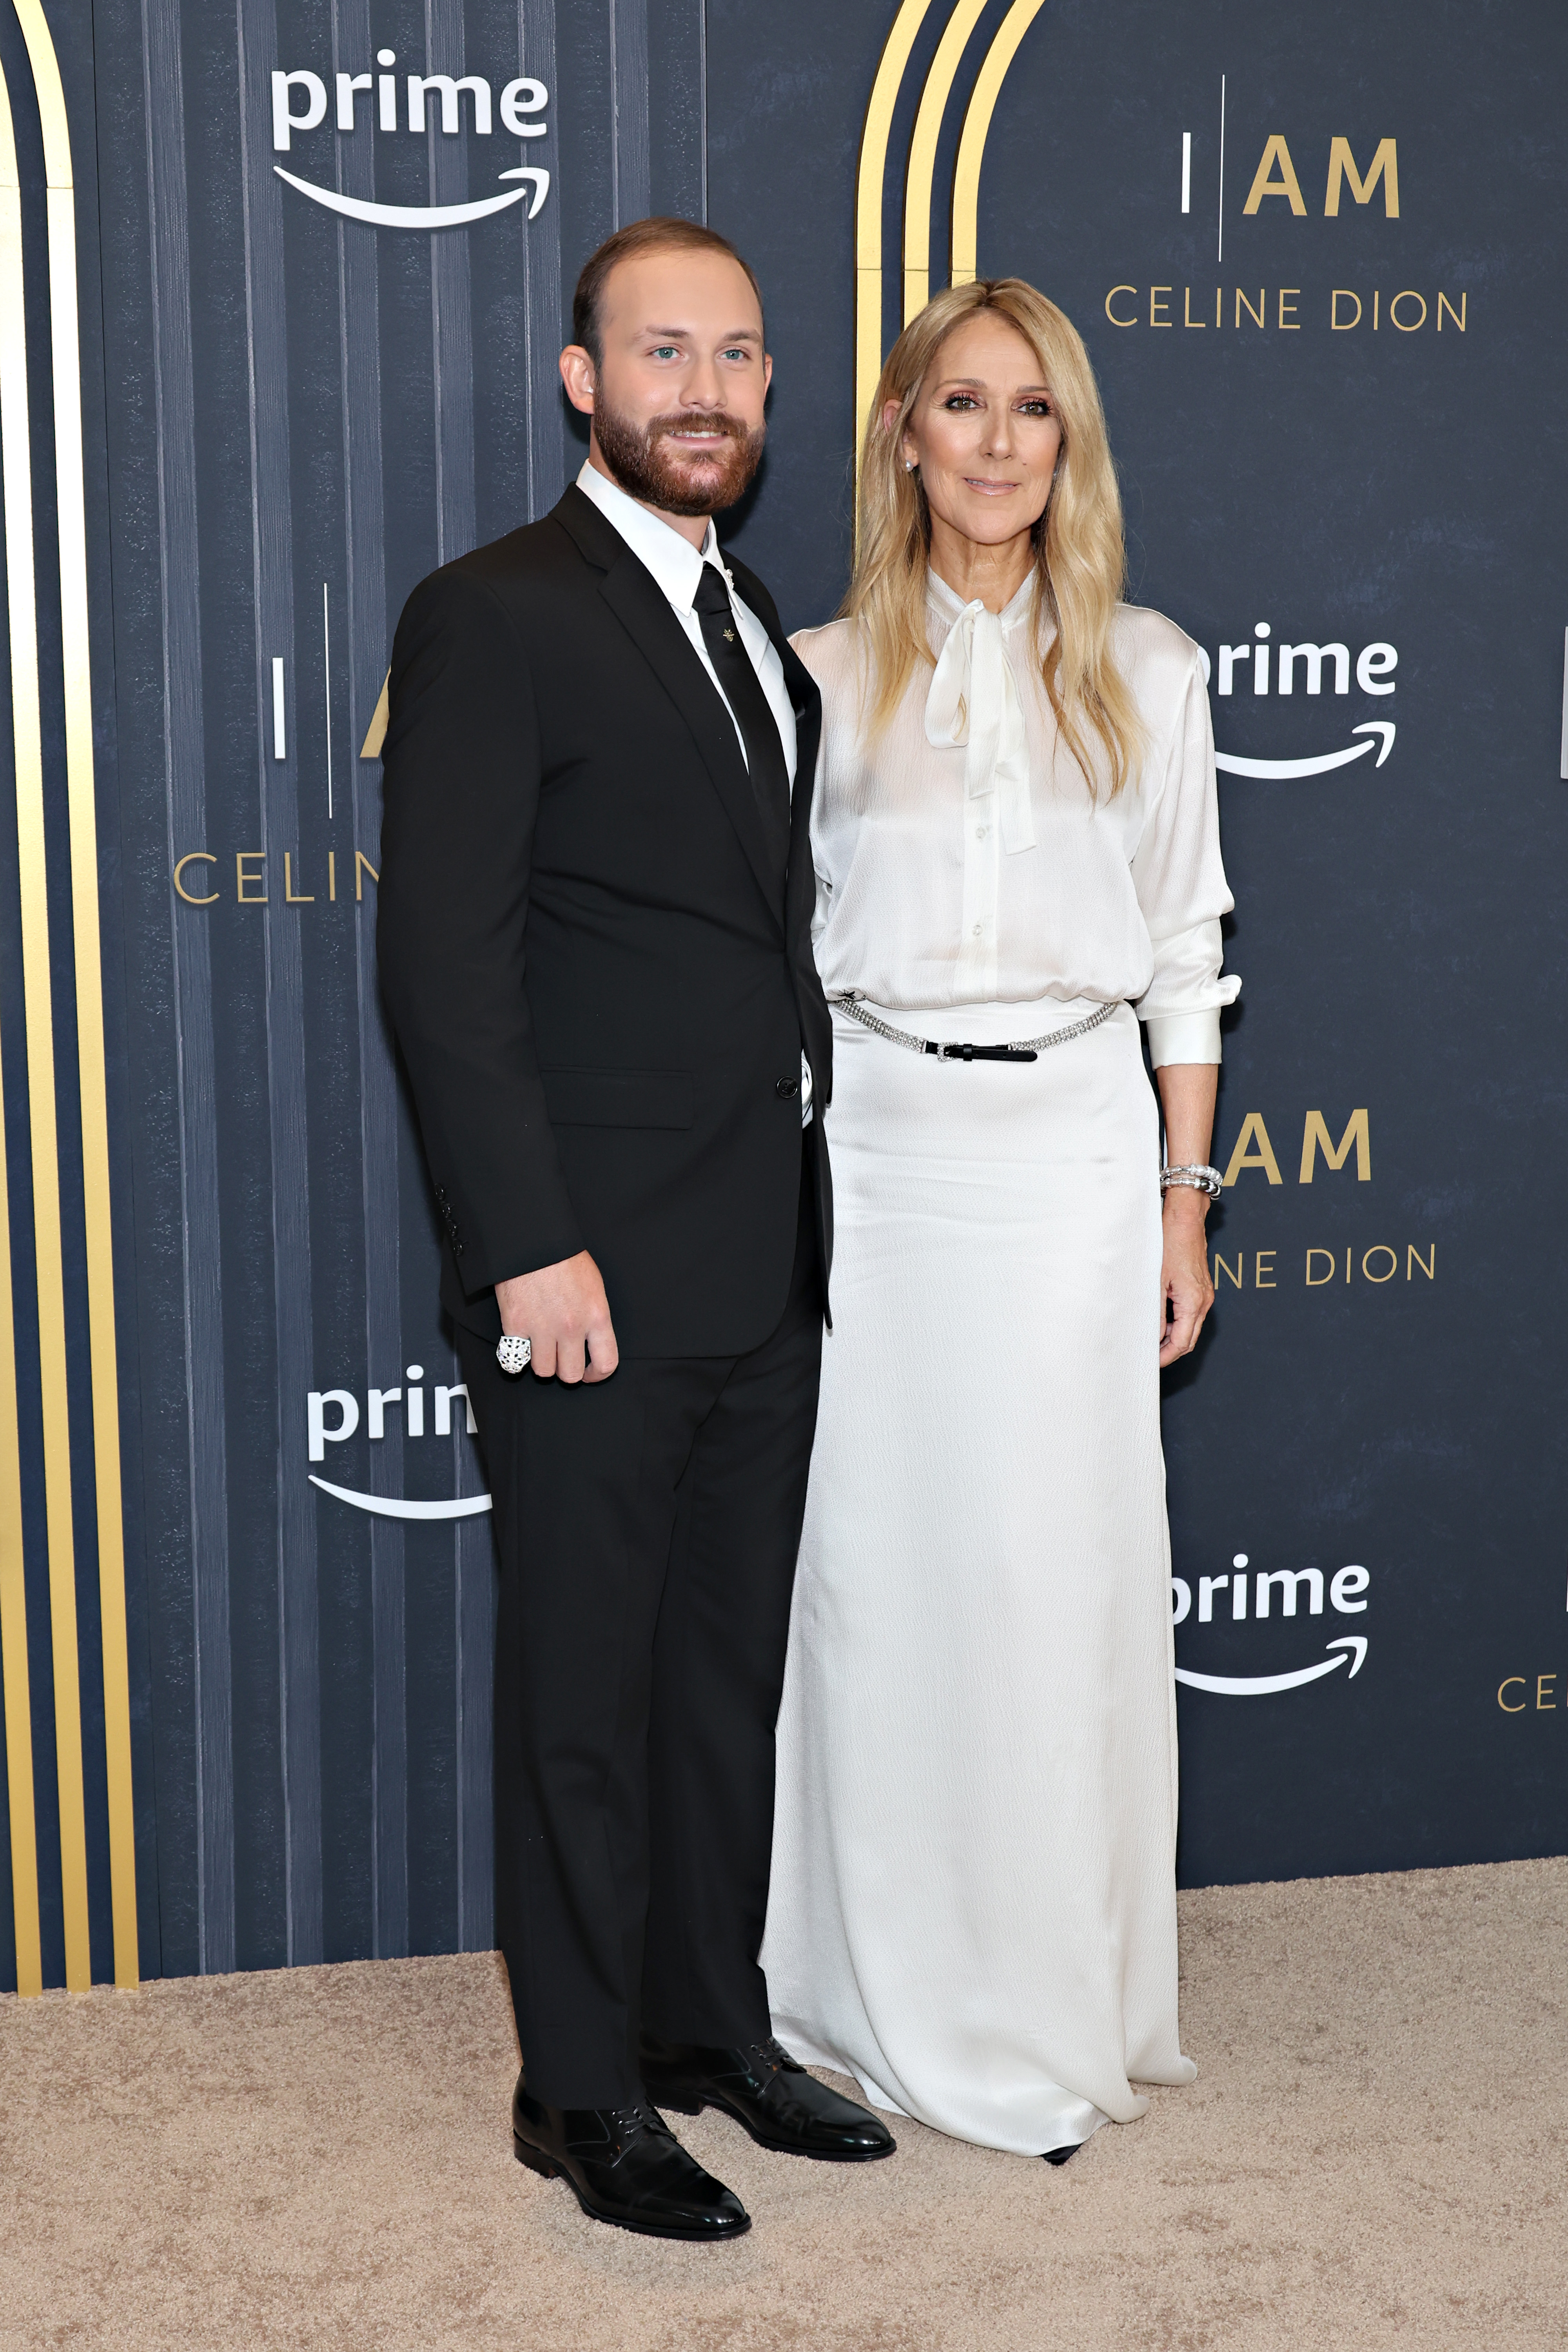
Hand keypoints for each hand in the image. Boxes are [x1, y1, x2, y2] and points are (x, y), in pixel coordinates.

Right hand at [495, 1251, 618, 1384]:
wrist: (532, 1240)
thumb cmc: (563, 1257)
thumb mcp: (593, 1286)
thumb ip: (594, 1317)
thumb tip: (590, 1339)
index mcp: (596, 1316)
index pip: (606, 1363)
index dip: (598, 1375)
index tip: (590, 1373)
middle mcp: (571, 1327)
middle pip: (571, 1374)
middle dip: (566, 1370)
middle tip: (561, 1358)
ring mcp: (542, 1329)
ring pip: (543, 1370)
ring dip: (542, 1362)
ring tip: (540, 1346)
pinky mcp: (515, 1326)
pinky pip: (515, 1360)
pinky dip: (516, 1355)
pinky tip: (521, 1342)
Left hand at [1159, 1191, 1214, 1364]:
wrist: (1184, 1220)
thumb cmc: (1170, 1244)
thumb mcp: (1156, 1282)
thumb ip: (1154, 1313)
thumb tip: (1151, 1337)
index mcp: (1194, 1303)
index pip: (1182, 1343)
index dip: (1166, 1356)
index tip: (1151, 1363)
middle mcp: (1204, 1301)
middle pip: (1189, 1339)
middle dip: (1169, 1351)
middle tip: (1148, 1356)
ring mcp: (1204, 1295)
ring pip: (1189, 1327)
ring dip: (1171, 1336)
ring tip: (1149, 1337)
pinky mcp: (1200, 1288)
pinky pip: (1190, 1314)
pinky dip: (1176, 1322)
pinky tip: (1158, 1318)